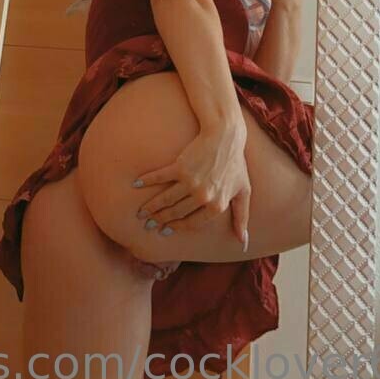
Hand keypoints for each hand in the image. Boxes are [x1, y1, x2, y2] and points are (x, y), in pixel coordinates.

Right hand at [132, 119, 250, 246]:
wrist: (227, 135)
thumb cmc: (236, 163)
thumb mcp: (243, 191)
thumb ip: (242, 217)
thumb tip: (243, 242)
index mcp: (216, 206)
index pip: (193, 223)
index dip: (178, 227)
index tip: (167, 229)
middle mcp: (202, 197)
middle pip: (176, 213)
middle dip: (160, 219)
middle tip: (148, 223)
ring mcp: (190, 182)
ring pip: (166, 200)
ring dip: (151, 207)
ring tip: (141, 212)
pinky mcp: (180, 167)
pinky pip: (160, 178)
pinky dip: (146, 181)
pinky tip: (136, 184)